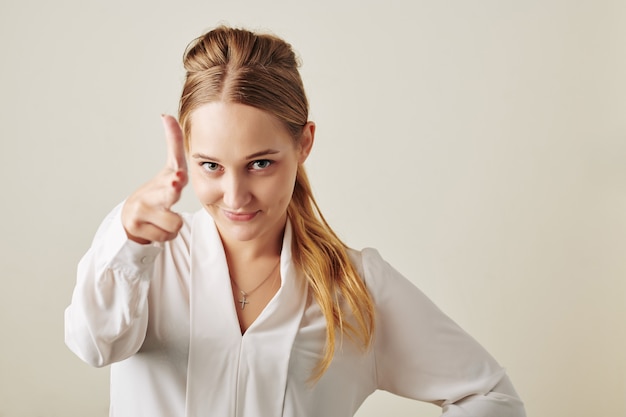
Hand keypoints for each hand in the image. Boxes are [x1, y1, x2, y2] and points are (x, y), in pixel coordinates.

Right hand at [121, 115, 188, 243]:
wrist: (130, 220)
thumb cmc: (156, 194)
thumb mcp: (168, 173)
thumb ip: (174, 146)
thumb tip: (167, 115)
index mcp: (165, 178)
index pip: (173, 159)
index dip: (174, 151)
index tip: (178, 156)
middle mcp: (151, 191)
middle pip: (167, 191)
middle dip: (171, 186)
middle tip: (175, 180)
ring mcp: (142, 209)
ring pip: (175, 223)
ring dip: (173, 226)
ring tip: (163, 220)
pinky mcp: (136, 226)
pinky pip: (167, 235)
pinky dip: (165, 235)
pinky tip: (155, 228)